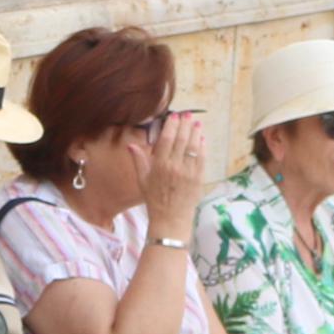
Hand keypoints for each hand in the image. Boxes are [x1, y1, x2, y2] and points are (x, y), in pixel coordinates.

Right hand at [139, 109, 208, 232]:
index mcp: (159, 165)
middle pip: (181, 140)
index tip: (175, 116)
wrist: (170, 219)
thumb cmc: (154, 199)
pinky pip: (202, 158)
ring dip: (196, 133)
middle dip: (185, 125)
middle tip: (188, 115)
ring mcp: (188, 172)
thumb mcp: (142, 180)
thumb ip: (138, 160)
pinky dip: (202, 147)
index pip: (166, 140)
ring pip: (193, 147)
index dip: (171, 126)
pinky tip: (202, 139)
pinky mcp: (198, 178)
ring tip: (197, 123)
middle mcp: (174, 166)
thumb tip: (131, 145)